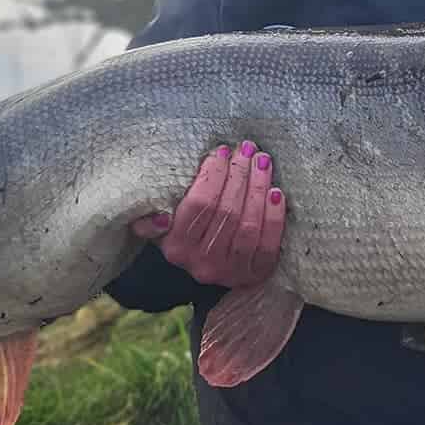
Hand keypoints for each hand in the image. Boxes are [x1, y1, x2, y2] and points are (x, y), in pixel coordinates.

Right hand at [131, 140, 285, 287]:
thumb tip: (162, 218)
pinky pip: (268, 244)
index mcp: (176, 247)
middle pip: (227, 211)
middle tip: (247, 149)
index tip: (222, 152)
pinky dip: (274, 217)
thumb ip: (148, 218)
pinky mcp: (255, 275)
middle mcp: (202, 262)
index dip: (214, 175)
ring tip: (263, 162)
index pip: (199, 204)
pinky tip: (276, 192)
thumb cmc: (185, 233)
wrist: (208, 267)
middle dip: (239, 174)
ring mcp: (230, 271)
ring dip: (258, 189)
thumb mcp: (159, 226)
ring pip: (249, 225)